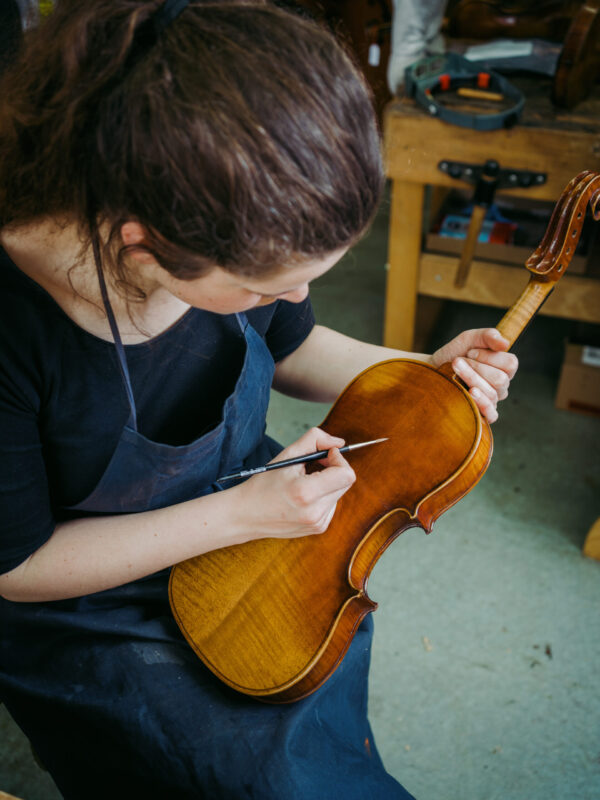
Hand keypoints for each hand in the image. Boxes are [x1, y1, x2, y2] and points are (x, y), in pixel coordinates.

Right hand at [233, 428, 355, 541]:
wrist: (246, 515)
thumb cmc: (264, 483)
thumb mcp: (287, 455)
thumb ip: (315, 440)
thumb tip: (339, 442)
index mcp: (306, 493)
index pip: (346, 474)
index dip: (339, 459)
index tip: (326, 454)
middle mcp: (315, 512)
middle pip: (345, 482)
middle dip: (334, 468)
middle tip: (314, 464)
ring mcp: (318, 523)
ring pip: (339, 492)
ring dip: (328, 482)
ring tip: (304, 481)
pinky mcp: (318, 528)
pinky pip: (332, 504)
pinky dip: (323, 495)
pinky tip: (304, 496)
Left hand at [431, 328, 518, 422]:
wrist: (433, 371)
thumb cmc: (454, 354)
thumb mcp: (469, 339)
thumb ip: (487, 336)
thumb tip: (504, 343)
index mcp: (504, 368)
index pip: (510, 364)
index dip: (489, 356)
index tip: (470, 351)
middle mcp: (501, 386)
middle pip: (500, 379)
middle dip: (476, 368)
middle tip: (457, 361)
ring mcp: (493, 401)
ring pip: (492, 393)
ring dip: (471, 378)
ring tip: (455, 370)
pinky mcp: (483, 415)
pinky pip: (491, 414)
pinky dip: (481, 403)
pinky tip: (470, 393)